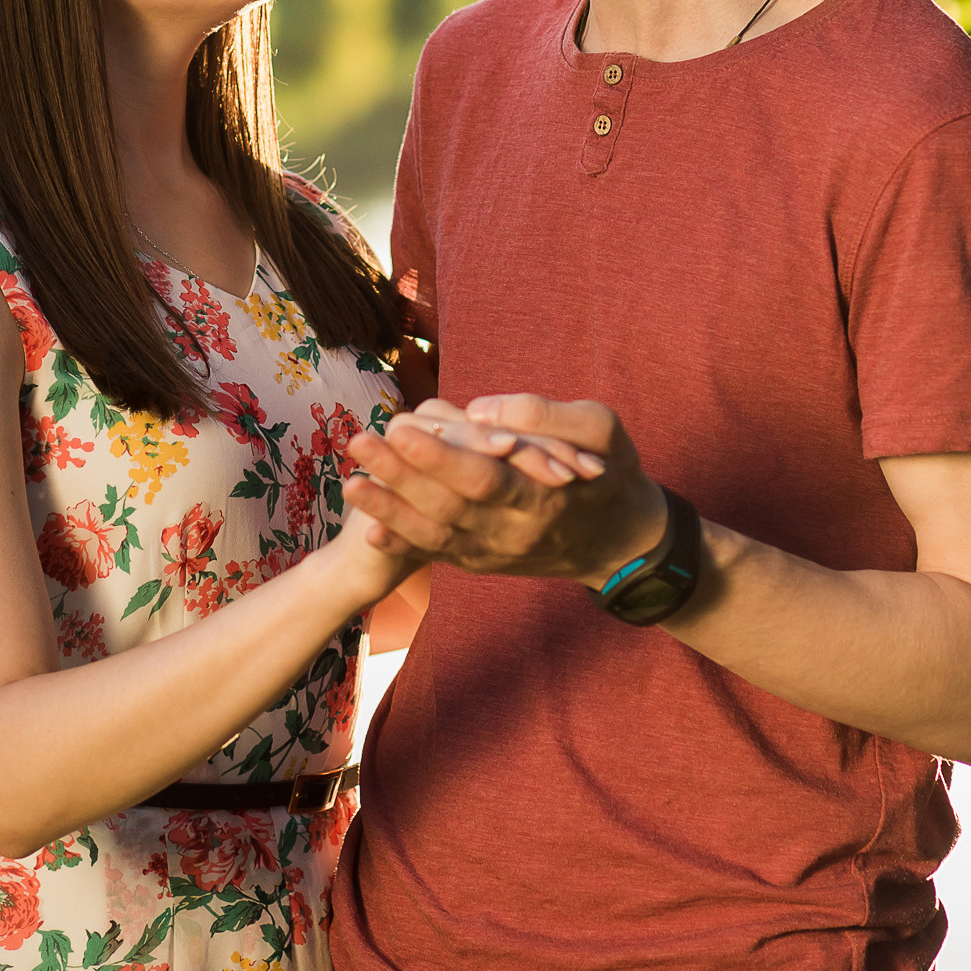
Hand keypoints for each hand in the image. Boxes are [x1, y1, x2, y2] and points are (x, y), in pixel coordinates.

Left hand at [344, 394, 668, 585]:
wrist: (620, 543)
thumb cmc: (612, 472)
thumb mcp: (602, 430)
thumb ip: (545, 416)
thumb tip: (482, 410)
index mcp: (544, 496)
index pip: (484, 478)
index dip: (439, 457)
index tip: (400, 427)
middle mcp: (515, 532)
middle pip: (448, 506)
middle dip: (400, 475)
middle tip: (358, 440)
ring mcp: (496, 553)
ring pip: (436, 535)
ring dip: (389, 510)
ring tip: (350, 481)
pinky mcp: (483, 561)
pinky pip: (439, 555)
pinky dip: (404, 543)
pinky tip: (367, 527)